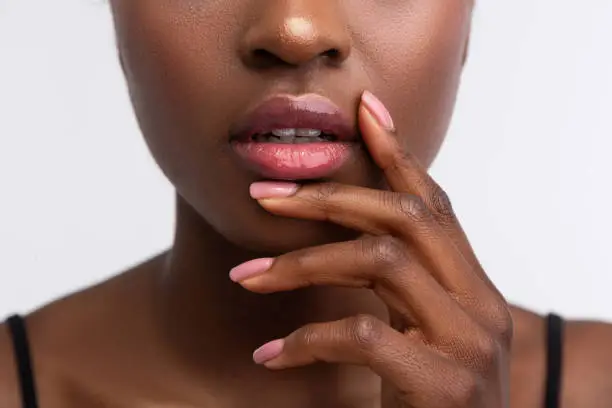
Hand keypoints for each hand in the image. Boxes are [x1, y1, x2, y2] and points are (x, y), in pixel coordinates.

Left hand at [229, 91, 511, 407]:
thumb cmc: (434, 403)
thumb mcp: (422, 334)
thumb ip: (402, 289)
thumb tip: (346, 242)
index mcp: (472, 287)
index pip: (434, 203)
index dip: (397, 153)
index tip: (362, 113)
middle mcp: (479, 304)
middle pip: (404, 216)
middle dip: (328, 198)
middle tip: (263, 198)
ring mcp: (468, 342)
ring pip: (380, 260)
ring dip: (303, 263)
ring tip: (247, 276)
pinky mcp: (442, 382)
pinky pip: (364, 334)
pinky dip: (308, 338)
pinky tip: (272, 355)